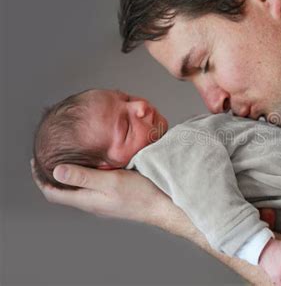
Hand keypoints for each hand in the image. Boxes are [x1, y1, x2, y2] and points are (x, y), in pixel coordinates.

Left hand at [30, 159, 165, 223]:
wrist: (163, 205)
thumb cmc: (140, 193)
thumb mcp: (110, 181)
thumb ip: (84, 177)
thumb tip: (56, 171)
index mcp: (87, 200)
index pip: (53, 193)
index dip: (39, 178)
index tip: (34, 162)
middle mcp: (92, 203)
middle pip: (64, 192)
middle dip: (52, 176)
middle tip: (49, 157)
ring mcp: (103, 203)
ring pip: (78, 190)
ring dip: (69, 176)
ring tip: (68, 158)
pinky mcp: (114, 198)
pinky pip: (92, 188)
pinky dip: (85, 176)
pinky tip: (94, 165)